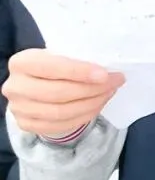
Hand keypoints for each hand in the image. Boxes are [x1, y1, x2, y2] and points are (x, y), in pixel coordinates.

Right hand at [1, 50, 123, 137]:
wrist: (36, 85)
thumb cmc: (54, 65)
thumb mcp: (60, 54)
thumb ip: (77, 59)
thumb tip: (108, 67)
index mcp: (22, 62)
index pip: (52, 67)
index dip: (80, 72)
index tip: (104, 74)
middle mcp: (15, 86)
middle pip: (58, 93)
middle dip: (92, 89)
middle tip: (115, 82)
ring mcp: (18, 108)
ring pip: (60, 112)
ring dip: (92, 103)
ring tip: (110, 92)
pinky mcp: (26, 124)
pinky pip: (60, 125)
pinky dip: (84, 116)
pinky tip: (98, 104)